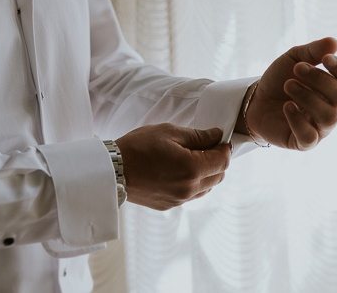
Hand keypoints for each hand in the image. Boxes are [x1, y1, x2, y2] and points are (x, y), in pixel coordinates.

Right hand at [115, 124, 230, 210]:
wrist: (112, 170)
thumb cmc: (138, 147)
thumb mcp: (169, 132)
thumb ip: (198, 136)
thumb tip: (217, 136)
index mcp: (192, 168)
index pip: (223, 160)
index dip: (224, 147)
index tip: (218, 139)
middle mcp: (189, 188)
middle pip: (219, 176)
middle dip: (217, 160)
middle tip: (204, 146)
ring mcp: (179, 199)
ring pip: (207, 187)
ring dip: (206, 173)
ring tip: (190, 158)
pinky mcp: (169, 205)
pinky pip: (191, 195)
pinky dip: (193, 183)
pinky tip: (178, 171)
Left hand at [236, 37, 336, 150]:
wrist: (256, 99)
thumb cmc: (281, 78)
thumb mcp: (294, 58)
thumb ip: (314, 51)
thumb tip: (334, 42)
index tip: (325, 59)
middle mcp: (335, 110)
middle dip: (320, 80)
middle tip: (297, 69)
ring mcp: (321, 128)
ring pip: (329, 116)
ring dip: (307, 97)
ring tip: (288, 85)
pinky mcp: (304, 142)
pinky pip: (310, 136)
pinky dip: (298, 119)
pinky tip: (287, 106)